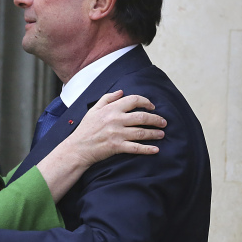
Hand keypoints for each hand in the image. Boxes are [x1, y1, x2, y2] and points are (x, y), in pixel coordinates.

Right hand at [37, 90, 165, 201]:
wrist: (77, 148)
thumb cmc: (85, 129)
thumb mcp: (93, 110)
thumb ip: (107, 99)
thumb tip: (121, 92)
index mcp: (111, 109)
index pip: (134, 100)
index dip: (146, 102)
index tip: (152, 107)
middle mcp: (115, 120)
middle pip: (142, 117)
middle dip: (156, 119)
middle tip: (163, 122)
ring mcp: (117, 134)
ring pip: (141, 132)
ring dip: (154, 133)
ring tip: (162, 134)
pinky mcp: (117, 147)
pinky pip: (136, 148)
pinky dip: (147, 149)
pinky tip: (156, 150)